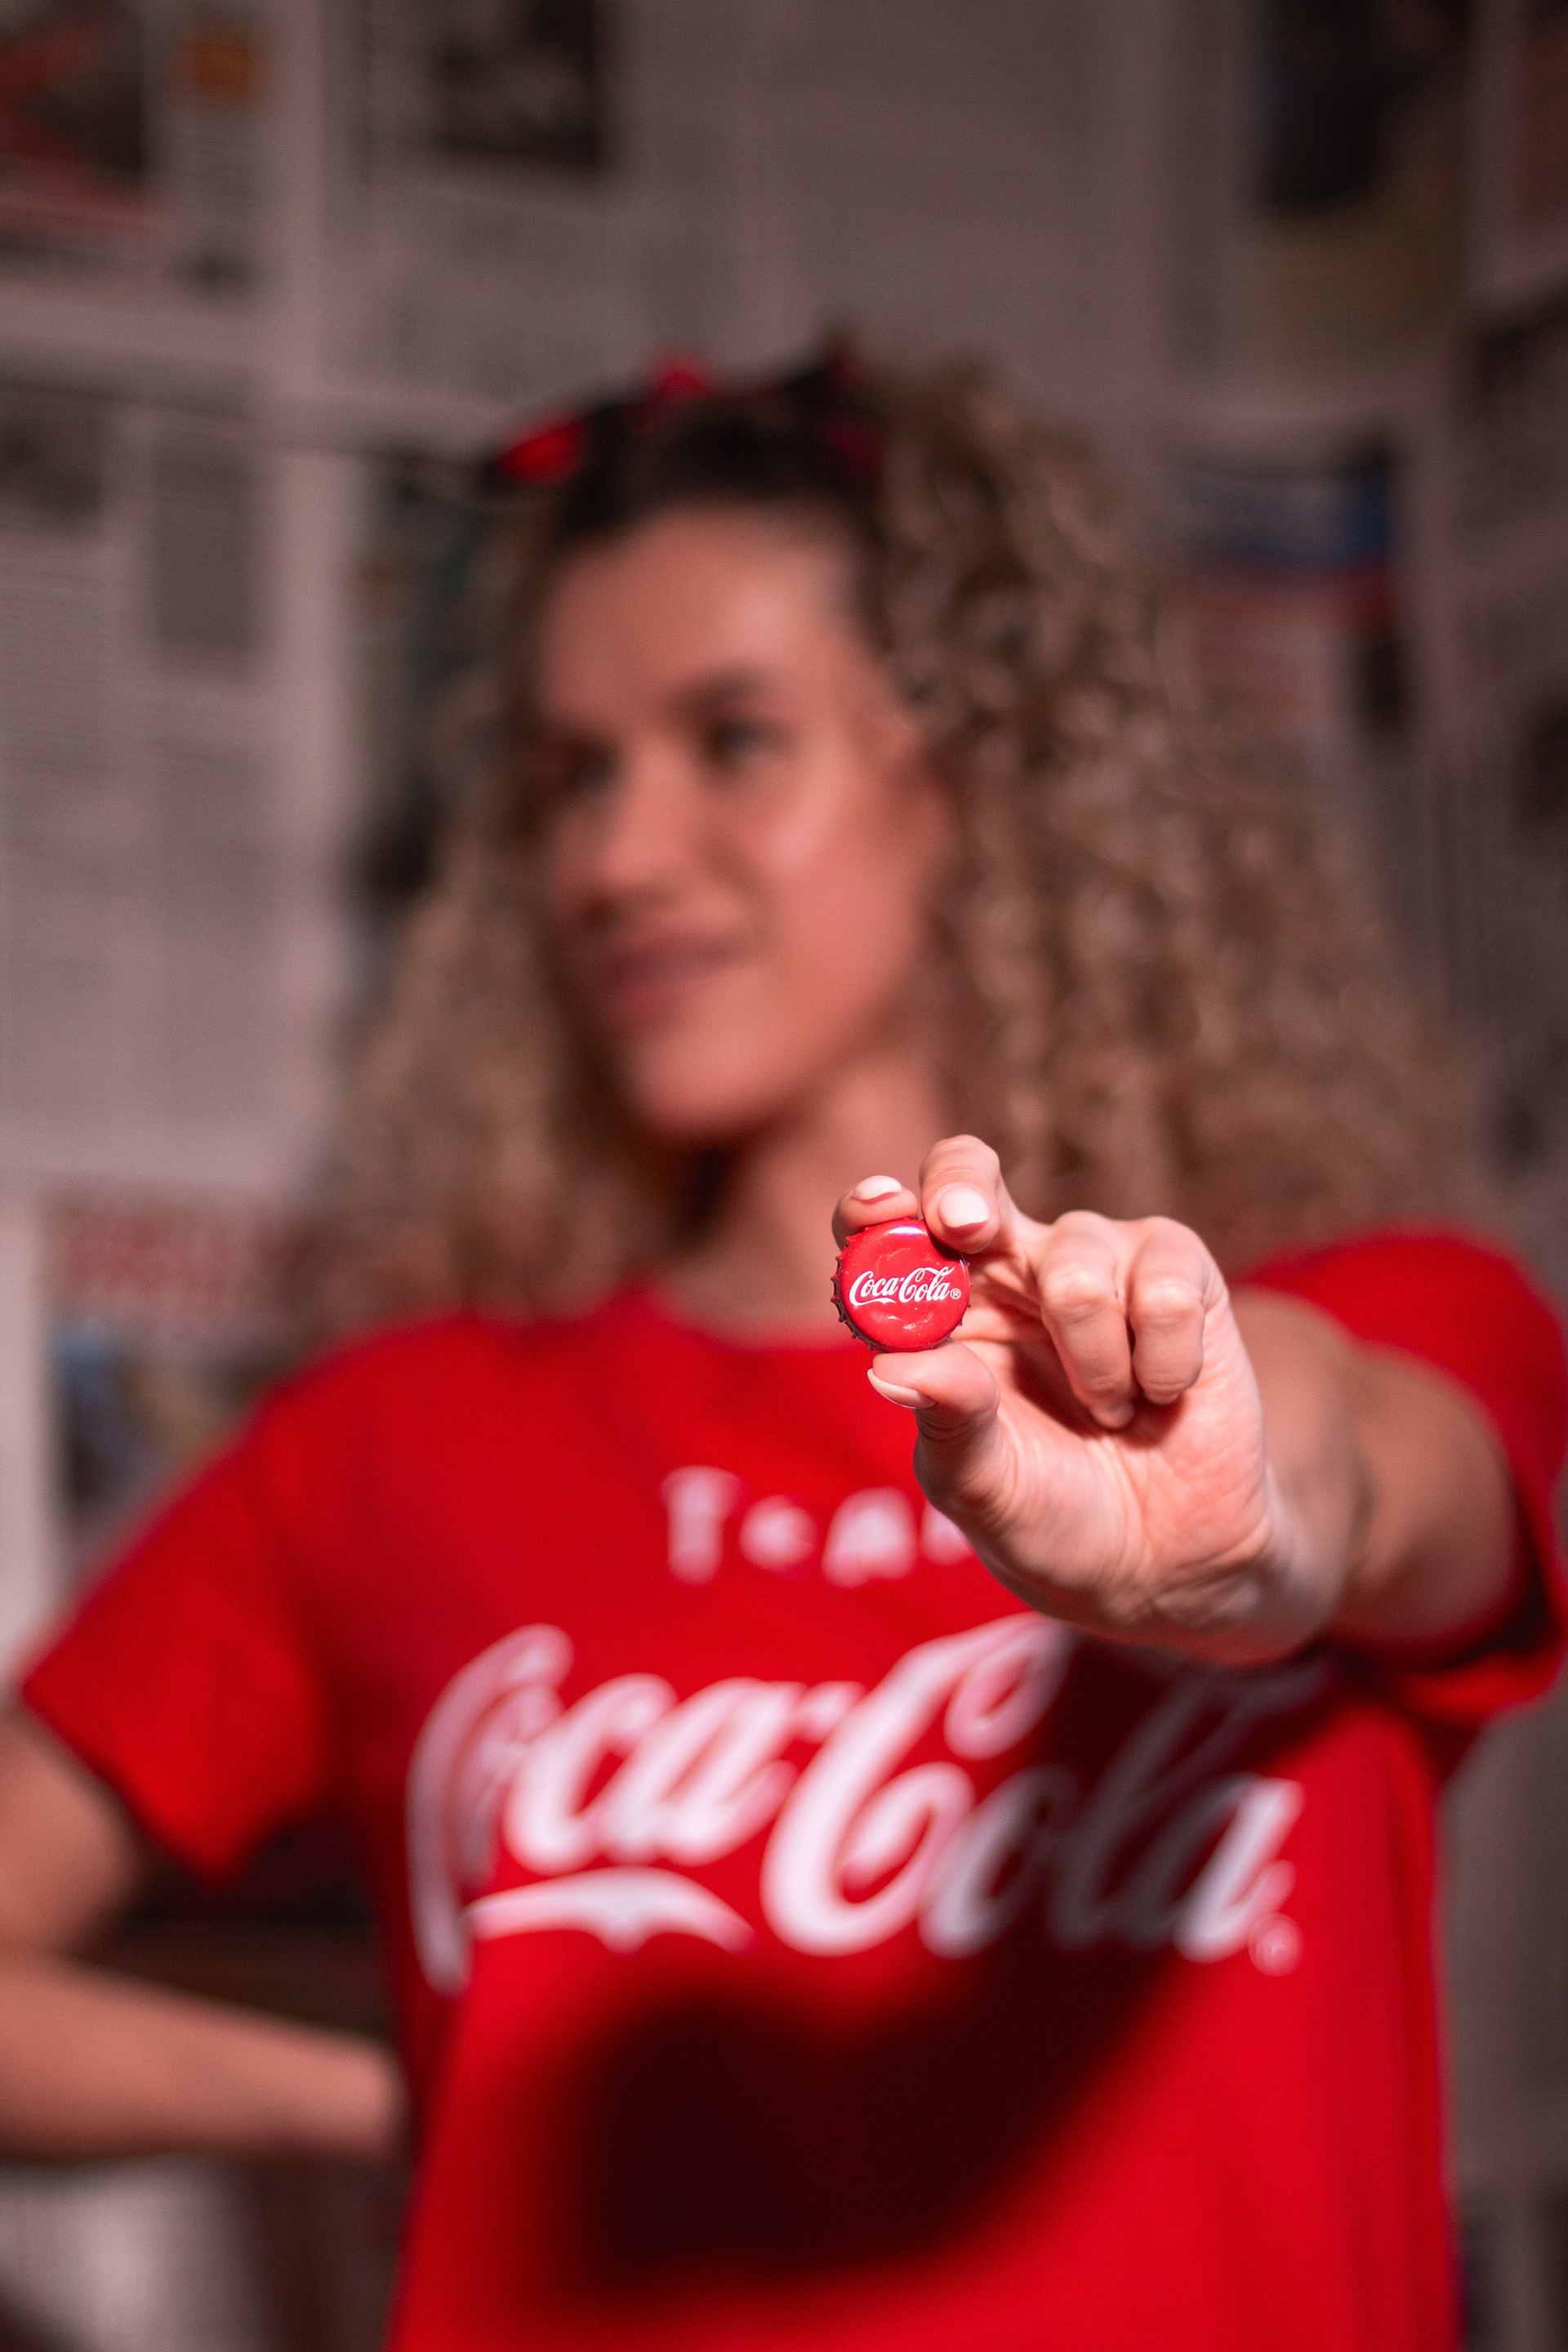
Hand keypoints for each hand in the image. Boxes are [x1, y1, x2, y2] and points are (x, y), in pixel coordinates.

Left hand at [834, 1139, 1336, 1662]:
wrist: (1162, 1559)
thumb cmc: (1049, 1514)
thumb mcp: (983, 1485)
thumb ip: (947, 1421)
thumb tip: (888, 1368)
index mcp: (938, 1311)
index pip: (887, 1231)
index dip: (874, 1209)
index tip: (879, 1213)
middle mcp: (1005, 1268)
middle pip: (967, 1173)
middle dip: (961, 1188)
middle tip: (966, 1227)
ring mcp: (1092, 1261)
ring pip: (1075, 1261)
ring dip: (1093, 1361)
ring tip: (1109, 1412)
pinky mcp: (1177, 1272)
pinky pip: (1162, 1287)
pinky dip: (1162, 1362)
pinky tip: (1161, 1395)